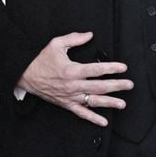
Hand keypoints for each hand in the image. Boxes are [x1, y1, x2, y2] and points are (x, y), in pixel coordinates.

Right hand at [18, 31, 132, 126]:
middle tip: (129, 85)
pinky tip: (103, 121)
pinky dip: (93, 118)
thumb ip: (74, 39)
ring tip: (122, 103)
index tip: (122, 68)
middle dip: (116, 86)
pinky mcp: (66, 104)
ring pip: (93, 101)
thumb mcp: (56, 44)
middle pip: (99, 86)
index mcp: (72, 70)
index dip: (111, 68)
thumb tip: (89, 35)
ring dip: (109, 103)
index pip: (96, 70)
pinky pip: (81, 113)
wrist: (26, 75)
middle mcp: (73, 85)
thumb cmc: (41, 60)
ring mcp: (70, 97)